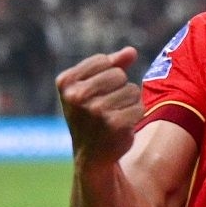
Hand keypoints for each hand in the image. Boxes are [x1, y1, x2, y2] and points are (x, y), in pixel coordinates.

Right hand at [56, 49, 142, 163]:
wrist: (91, 156)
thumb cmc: (91, 116)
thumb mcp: (92, 87)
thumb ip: (112, 65)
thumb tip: (131, 51)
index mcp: (65, 82)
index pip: (103, 61)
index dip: (106, 76)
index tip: (94, 95)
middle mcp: (76, 96)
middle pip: (119, 75)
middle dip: (119, 89)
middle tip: (105, 109)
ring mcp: (95, 110)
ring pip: (132, 90)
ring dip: (128, 103)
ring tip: (112, 117)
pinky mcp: (114, 124)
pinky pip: (139, 107)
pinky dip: (135, 115)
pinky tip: (121, 127)